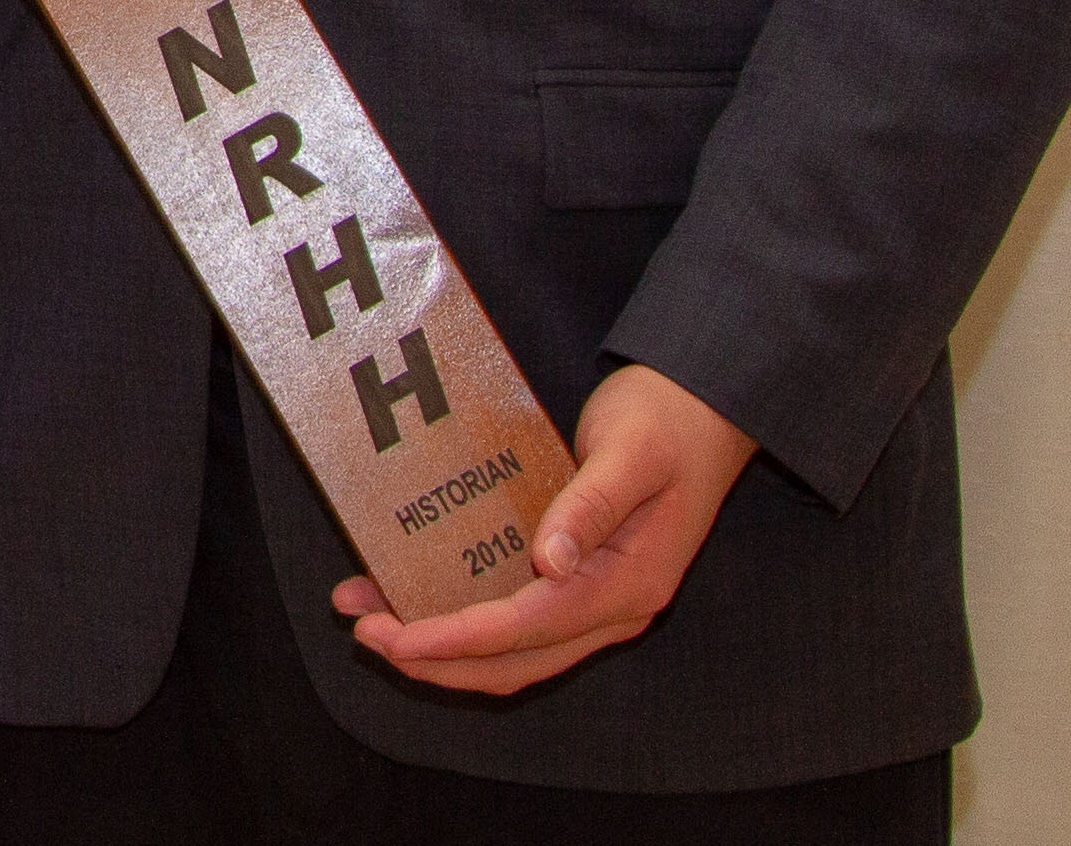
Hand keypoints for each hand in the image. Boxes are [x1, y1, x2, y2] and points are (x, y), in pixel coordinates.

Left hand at [336, 362, 755, 694]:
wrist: (705, 410)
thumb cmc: (667, 423)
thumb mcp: (631, 454)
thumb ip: (591, 506)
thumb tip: (550, 561)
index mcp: (628, 585)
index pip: (529, 629)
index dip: (460, 640)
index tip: (398, 639)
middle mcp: (612, 608)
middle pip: (514, 659)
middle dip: (436, 657)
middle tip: (365, 633)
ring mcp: (597, 601)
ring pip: (512, 650)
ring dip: (442, 646)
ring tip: (370, 617)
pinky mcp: (580, 582)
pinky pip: (516, 621)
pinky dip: (463, 620)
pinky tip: (413, 593)